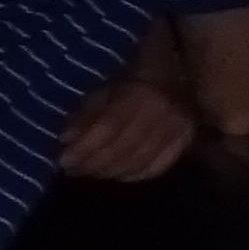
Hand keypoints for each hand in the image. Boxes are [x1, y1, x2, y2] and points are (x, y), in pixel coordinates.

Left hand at [56, 74, 200, 183]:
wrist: (177, 73)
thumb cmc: (131, 84)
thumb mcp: (104, 91)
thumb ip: (85, 115)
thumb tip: (66, 140)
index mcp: (138, 93)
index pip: (109, 126)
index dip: (85, 147)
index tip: (63, 161)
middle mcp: (161, 112)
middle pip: (124, 148)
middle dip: (93, 163)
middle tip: (73, 170)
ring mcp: (177, 128)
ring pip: (139, 160)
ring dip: (110, 172)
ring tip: (90, 172)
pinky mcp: (185, 141)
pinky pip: (157, 167)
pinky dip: (133, 176)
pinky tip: (116, 175)